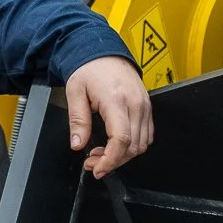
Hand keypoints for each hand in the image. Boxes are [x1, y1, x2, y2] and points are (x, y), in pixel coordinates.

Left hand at [65, 56, 152, 177]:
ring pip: (141, 144)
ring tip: (100, 155)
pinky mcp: (147, 108)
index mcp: (117, 101)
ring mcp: (145, 106)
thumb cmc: (89, 70)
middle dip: (113, 161)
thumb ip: (77, 120)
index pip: (121, 139)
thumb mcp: (75, 93)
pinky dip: (131, 145)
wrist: (104, 53)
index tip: (97, 168)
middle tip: (92, 164)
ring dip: (122, 156)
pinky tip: (114, 145)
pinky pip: (146, 134)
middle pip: (133, 146)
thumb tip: (78, 144)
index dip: (110, 160)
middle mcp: (136, 105)